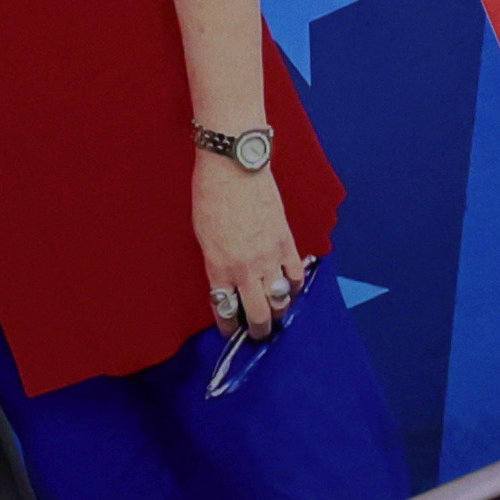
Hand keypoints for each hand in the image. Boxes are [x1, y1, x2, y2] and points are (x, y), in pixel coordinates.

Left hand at [195, 160, 301, 343]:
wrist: (234, 166)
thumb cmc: (211, 196)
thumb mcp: (203, 236)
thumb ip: (216, 263)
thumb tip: (227, 283)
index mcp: (218, 268)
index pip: (225, 311)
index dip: (229, 327)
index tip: (232, 332)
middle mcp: (245, 269)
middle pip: (259, 314)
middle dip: (259, 330)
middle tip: (260, 333)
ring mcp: (269, 257)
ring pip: (281, 301)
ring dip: (280, 313)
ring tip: (278, 316)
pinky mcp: (287, 242)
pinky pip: (296, 275)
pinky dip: (295, 286)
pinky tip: (291, 289)